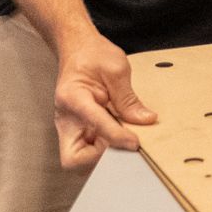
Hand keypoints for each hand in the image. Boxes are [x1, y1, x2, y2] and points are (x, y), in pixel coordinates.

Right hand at [53, 32, 156, 167]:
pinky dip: (104, 150)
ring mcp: (69, 128)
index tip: (135, 142)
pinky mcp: (77, 131)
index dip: (116, 137)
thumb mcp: (116, 68)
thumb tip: (145, 120)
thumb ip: (128, 97)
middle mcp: (66, 119)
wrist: (78, 51)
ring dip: (103, 157)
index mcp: (73, 98)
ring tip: (124, 140)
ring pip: (78, 160)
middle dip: (100, 159)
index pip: (94, 124)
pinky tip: (120, 138)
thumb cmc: (93, 56)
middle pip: (73, 158)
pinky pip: (87, 151)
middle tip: (125, 145)